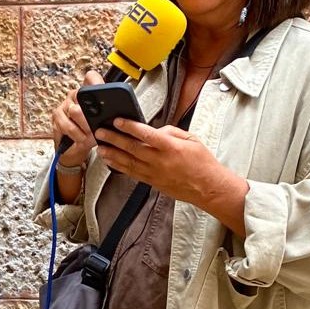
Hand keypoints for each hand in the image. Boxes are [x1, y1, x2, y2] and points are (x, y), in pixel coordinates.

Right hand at [50, 70, 105, 166]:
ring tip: (87, 136)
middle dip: (89, 114)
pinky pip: (66, 123)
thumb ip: (107, 119)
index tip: (100, 90)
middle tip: (94, 126)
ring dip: (82, 127)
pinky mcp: (57, 115)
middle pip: (81, 94)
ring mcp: (66, 104)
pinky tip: (79, 138)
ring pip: (74, 110)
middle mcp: (76, 95)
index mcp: (90, 94)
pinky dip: (74, 134)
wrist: (76, 149)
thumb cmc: (91, 135)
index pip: (91, 78)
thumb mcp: (104, 127)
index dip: (95, 82)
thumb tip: (113, 117)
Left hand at [93, 119, 248, 233]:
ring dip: (112, 154)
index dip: (130, 127)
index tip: (117, 120)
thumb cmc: (202, 162)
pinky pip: (132, 173)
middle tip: (100, 132)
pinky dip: (120, 167)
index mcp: (171, 147)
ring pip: (128, 162)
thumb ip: (171, 132)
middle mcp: (160, 161)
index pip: (146, 134)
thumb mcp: (191, 139)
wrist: (209, 188)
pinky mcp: (153, 182)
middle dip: (114, 139)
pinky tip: (111, 162)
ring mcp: (155, 173)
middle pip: (132, 148)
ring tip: (100, 147)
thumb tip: (154, 130)